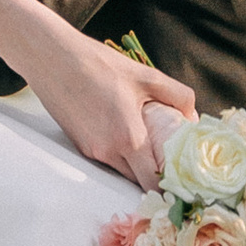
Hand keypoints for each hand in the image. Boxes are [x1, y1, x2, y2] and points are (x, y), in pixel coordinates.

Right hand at [19, 28, 194, 186]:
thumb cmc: (99, 65)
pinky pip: (106, 158)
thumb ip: (178, 95)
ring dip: (136, 163)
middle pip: (138, 180)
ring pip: (122, 170)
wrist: (52, 58)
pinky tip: (123, 131)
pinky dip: (119, 153)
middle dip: (155, 175)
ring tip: (149, 143)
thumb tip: (193, 116)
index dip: (169, 187)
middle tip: (170, 161)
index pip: (152, 184)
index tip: (181, 180)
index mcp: (129, 139)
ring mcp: (91, 151)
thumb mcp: (146, 76)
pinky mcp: (79, 145)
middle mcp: (108, 152)